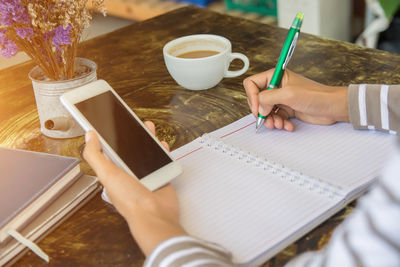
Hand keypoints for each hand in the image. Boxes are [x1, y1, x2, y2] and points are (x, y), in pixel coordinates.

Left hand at [83, 121, 185, 255]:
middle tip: (130, 121)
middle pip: (128, 148)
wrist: (155, 215)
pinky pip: (160, 160)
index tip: (106, 122)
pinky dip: (161, 151)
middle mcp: (128, 174)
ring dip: (147, 139)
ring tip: (147, 127)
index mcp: (113, 173)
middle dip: (129, 134)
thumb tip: (88, 136)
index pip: (107, 150)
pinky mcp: (159, 176)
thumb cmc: (131, 200)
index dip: (106, 136)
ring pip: (145, 152)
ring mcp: (144, 175)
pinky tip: (161, 144)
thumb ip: (95, 155)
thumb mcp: (107, 174)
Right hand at [243, 69, 348, 130]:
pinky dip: (279, 123)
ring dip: (270, 120)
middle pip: (257, 100)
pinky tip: (287, 125)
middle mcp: (277, 87)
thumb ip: (268, 98)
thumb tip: (259, 108)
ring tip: (278, 124)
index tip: (258, 109)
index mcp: (276, 77)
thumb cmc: (316, 95)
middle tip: (266, 119)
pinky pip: (275, 118)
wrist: (332, 107)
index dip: (252, 97)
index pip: (252, 84)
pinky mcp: (287, 109)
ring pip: (265, 111)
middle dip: (261, 112)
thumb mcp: (288, 94)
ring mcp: (282, 99)